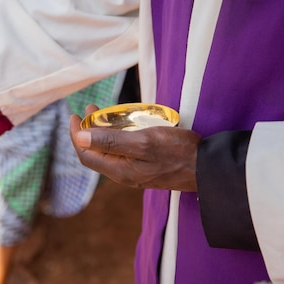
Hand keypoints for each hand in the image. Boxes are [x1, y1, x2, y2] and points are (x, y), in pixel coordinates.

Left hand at [69, 105, 201, 190]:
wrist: (208, 168)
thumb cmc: (177, 152)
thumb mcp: (142, 142)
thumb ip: (110, 141)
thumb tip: (79, 137)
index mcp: (119, 170)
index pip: (86, 154)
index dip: (76, 135)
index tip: (75, 115)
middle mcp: (124, 174)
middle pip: (96, 153)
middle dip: (88, 131)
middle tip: (89, 109)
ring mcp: (135, 172)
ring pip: (110, 151)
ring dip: (102, 132)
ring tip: (103, 113)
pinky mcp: (146, 167)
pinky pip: (124, 152)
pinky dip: (118, 137)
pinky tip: (124, 125)